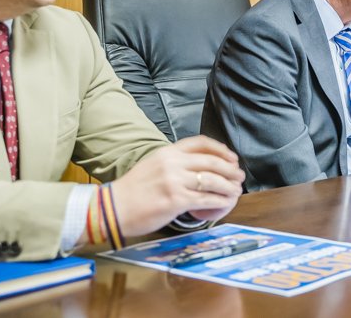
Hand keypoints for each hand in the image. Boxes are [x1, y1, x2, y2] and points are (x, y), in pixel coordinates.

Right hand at [110, 136, 243, 236]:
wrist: (112, 208)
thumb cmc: (131, 191)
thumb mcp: (152, 166)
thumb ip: (172, 163)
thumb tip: (196, 168)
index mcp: (167, 152)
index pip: (200, 143)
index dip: (220, 149)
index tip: (231, 157)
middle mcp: (172, 163)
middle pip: (212, 161)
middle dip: (230, 169)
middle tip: (239, 176)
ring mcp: (175, 181)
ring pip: (212, 181)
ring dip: (229, 186)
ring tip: (235, 191)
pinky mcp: (175, 200)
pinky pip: (205, 199)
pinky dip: (219, 202)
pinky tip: (224, 204)